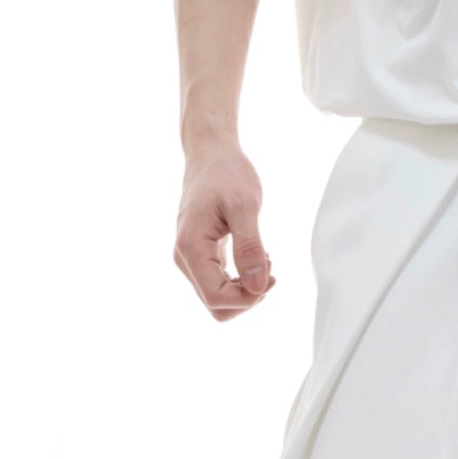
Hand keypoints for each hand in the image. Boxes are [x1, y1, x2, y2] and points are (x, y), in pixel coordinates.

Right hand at [174, 145, 277, 320]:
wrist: (211, 153)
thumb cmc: (227, 173)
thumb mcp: (245, 206)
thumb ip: (250, 247)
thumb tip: (257, 288)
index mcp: (191, 249)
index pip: (216, 297)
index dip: (247, 298)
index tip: (272, 276)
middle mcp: (185, 258)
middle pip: (215, 304)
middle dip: (247, 297)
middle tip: (271, 270)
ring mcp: (190, 258)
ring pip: (216, 297)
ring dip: (245, 289)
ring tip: (265, 260)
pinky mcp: (200, 254)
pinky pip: (218, 282)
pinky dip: (240, 279)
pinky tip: (257, 257)